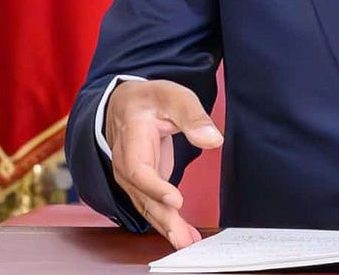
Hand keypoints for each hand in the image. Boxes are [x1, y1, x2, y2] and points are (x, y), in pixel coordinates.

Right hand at [105, 79, 223, 248]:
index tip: (175, 200)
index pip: (137, 168)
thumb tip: (213, 139)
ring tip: (186, 243)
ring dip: (166, 227)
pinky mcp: (141, 185)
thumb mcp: (174, 96)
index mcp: (131, 137)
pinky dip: (166, 223)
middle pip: (141, 195)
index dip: (154, 187)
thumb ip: (193, 117)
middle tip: (183, 238)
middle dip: (162, 219)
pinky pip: (151, 206)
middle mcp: (125, 162)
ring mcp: (131, 177)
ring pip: (145, 206)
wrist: (126, 105)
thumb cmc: (151, 99)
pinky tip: (183, 236)